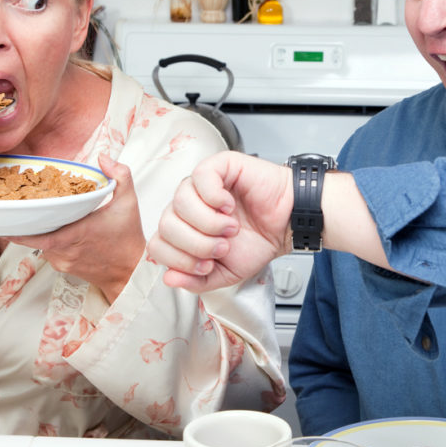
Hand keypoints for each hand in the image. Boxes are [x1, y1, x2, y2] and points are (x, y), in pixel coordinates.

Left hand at [6, 153, 144, 302]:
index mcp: (76, 233)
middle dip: (25, 222)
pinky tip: (53, 228)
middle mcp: (65, 250)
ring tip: (36, 213)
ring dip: (37, 230)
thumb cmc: (128, 237)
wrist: (131, 271)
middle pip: (33, 236)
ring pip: (39, 244)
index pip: (38, 235)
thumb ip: (120, 175)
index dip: (19, 228)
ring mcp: (62, 261)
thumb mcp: (129, 202)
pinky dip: (47, 240)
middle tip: (16, 206)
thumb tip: (103, 157)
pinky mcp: (63, 267)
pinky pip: (47, 252)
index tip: (9, 215)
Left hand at [149, 151, 292, 292]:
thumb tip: (169, 278)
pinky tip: (230, 206)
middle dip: (196, 244)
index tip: (207, 264)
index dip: (180, 260)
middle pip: (166, 225)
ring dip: (208, 222)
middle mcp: (187, 206)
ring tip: (231, 227)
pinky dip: (215, 197)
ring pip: (180, 202)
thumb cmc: (257, 242)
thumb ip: (195, 281)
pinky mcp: (218, 166)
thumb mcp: (224, 274)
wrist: (287, 226)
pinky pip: (200, 177)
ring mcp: (200, 184)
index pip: (158, 245)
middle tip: (223, 246)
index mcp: (184, 229)